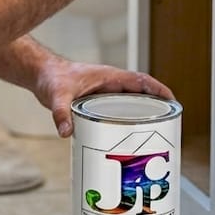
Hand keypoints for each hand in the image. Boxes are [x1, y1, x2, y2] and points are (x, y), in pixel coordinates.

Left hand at [32, 55, 174, 137]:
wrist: (41, 75)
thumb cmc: (51, 77)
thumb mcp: (56, 95)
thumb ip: (60, 112)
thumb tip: (65, 131)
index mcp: (109, 77)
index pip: (140, 81)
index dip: (158, 90)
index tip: (172, 101)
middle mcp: (111, 85)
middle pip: (141, 95)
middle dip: (157, 108)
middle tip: (169, 126)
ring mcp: (106, 94)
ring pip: (131, 105)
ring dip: (143, 117)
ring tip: (155, 136)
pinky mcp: (99, 104)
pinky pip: (119, 112)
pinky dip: (127, 122)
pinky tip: (128, 139)